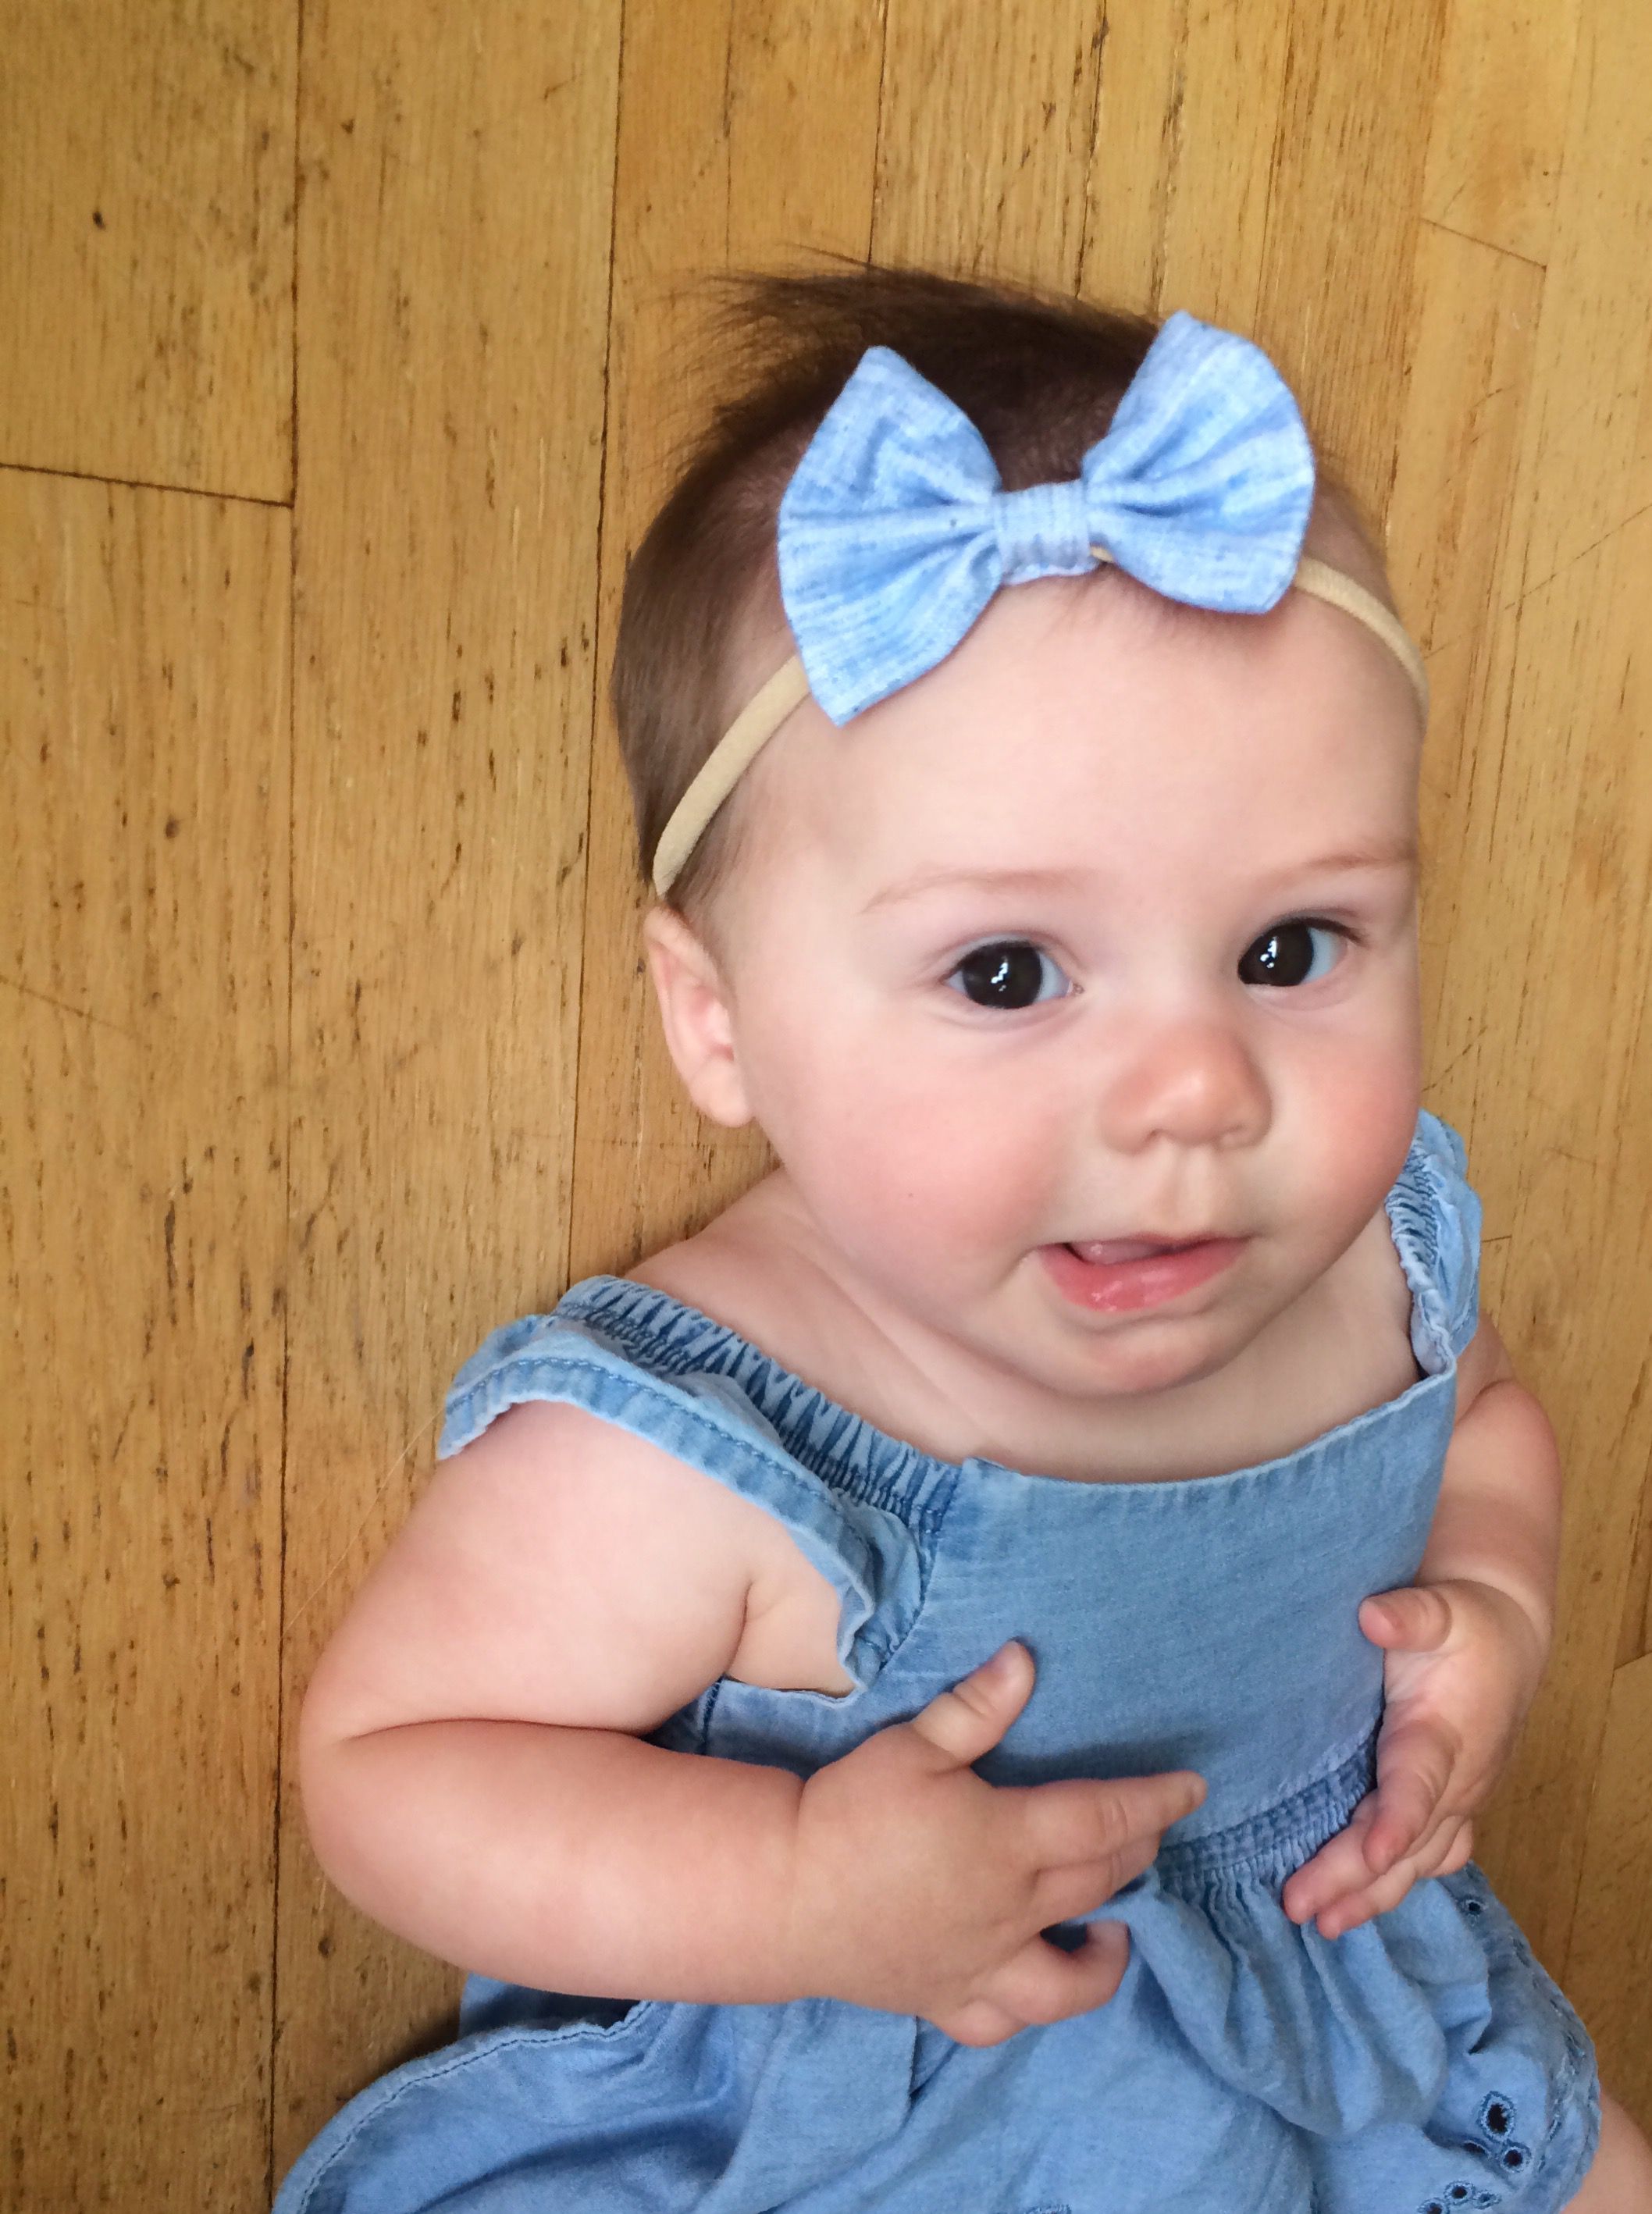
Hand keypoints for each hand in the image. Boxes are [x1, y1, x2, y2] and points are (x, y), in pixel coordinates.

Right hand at [784, 1640, 1204, 2046]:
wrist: (785, 1894)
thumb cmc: (850, 1811)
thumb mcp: (913, 1746)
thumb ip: (976, 1708)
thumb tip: (1026, 1658)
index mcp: (1009, 1842)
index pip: (1105, 1819)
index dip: (1155, 1802)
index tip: (1194, 1789)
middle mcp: (1012, 1912)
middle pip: (1099, 1882)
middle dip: (1138, 1853)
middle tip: (1151, 1829)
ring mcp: (983, 1967)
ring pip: (1071, 1980)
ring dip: (1108, 1955)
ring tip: (1116, 1927)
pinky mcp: (946, 1999)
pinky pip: (1004, 2020)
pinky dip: (1029, 2007)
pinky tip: (1034, 1983)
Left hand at [1281, 1579, 1545, 1939]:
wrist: (1508, 1641)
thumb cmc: (1463, 1625)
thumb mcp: (1439, 1608)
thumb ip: (1409, 1615)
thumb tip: (1372, 1617)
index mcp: (1443, 1735)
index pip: (1419, 1787)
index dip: (1396, 1822)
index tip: (1372, 1851)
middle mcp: (1456, 1781)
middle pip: (1406, 1844)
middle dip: (1354, 1879)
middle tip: (1301, 1906)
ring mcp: (1457, 1801)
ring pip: (1417, 1864)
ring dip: (1371, 1896)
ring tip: (1323, 1924)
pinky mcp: (1451, 1809)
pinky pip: (1428, 1859)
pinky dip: (1394, 1885)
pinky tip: (1359, 1904)